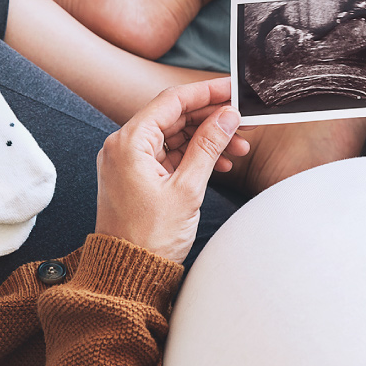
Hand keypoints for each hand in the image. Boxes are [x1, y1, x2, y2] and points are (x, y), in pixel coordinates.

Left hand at [94, 78, 247, 262]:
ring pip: (174, 137)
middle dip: (210, 120)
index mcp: (129, 142)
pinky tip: (220, 165)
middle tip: (242, 123)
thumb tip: (227, 116)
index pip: (172, 101)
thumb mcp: (187, 189)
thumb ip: (208, 147)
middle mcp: (123, 146)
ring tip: (238, 150)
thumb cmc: (150, 238)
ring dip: (206, 140)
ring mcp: (128, 162)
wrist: (127, 276)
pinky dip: (193, 157)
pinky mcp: (135, 177)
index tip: (232, 89)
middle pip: (173, 117)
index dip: (206, 92)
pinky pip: (168, 156)